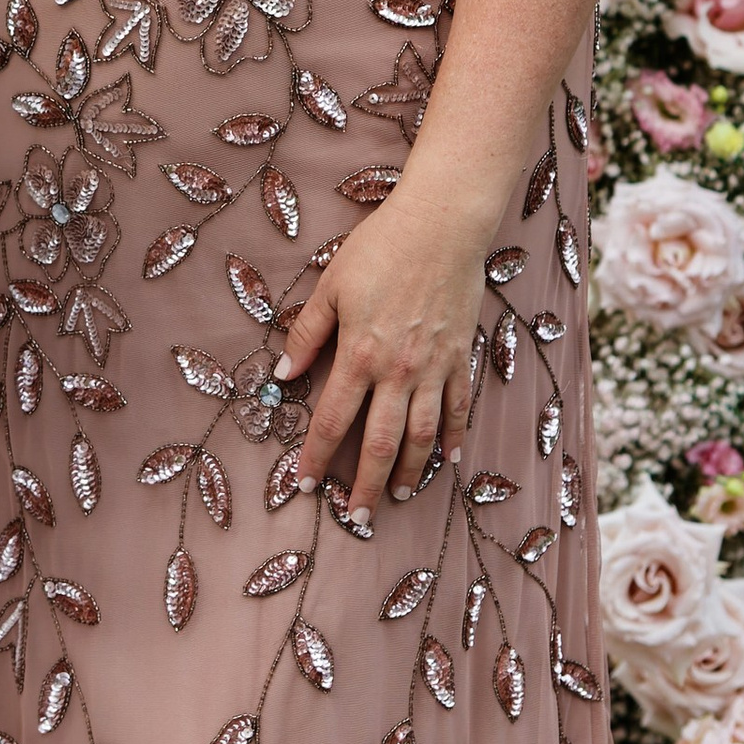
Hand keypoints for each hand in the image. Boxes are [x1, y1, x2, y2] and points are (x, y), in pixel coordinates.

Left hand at [274, 188, 486, 514]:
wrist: (442, 224)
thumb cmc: (379, 249)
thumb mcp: (330, 285)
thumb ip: (307, 333)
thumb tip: (283, 373)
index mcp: (359, 354)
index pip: (333, 421)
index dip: (318, 458)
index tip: (307, 485)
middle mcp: (398, 371)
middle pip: (381, 444)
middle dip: (367, 486)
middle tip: (357, 519)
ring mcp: (434, 367)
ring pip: (423, 437)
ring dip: (411, 473)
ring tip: (400, 498)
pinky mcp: (460, 357)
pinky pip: (459, 408)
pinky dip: (454, 438)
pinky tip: (448, 461)